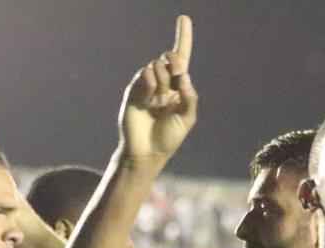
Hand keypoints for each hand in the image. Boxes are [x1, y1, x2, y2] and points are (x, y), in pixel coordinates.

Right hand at [119, 15, 197, 164]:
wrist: (147, 152)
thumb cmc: (169, 137)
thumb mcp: (187, 119)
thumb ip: (190, 97)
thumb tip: (185, 75)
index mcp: (178, 87)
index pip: (182, 58)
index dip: (183, 37)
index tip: (184, 18)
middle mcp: (163, 82)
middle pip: (170, 59)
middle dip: (176, 65)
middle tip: (177, 80)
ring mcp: (148, 85)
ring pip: (157, 65)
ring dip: (163, 81)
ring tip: (160, 102)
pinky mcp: (134, 89)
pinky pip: (145, 75)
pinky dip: (152, 84)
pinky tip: (151, 99)